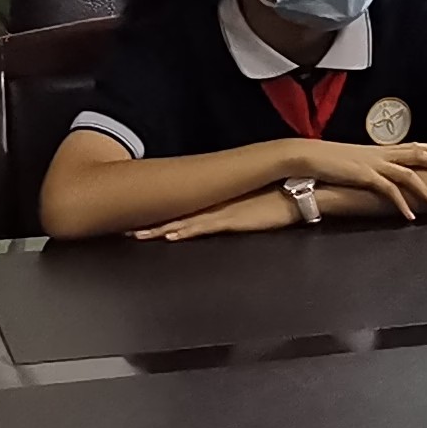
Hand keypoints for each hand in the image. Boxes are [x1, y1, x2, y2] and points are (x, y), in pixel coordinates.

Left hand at [137, 189, 300, 241]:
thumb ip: (236, 210)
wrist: (301, 192)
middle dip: (150, 222)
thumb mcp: (253, 206)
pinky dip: (185, 231)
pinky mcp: (233, 220)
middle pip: (176, 214)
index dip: (158, 215)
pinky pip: (204, 227)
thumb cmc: (282, 199)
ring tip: (137, 235)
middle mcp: (216, 205)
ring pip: (183, 222)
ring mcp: (223, 212)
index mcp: (218, 202)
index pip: (182, 209)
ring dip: (159, 229)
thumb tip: (224, 216)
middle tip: (124, 229)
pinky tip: (170, 235)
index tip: (137, 222)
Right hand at [293, 139, 426, 218]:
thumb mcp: (357, 162)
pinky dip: (401, 204)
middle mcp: (382, 154)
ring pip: (409, 175)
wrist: (308, 156)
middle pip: (420, 154)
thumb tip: (382, 175)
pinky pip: (388, 191)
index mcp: (382, 150)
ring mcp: (374, 164)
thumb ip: (372, 167)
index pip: (415, 146)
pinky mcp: (364, 176)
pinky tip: (410, 217)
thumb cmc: (330, 160)